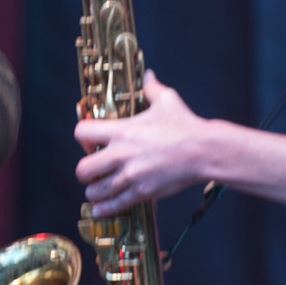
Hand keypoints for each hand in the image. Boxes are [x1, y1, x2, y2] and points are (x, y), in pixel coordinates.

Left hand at [74, 71, 213, 215]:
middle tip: (93, 169)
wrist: (204, 151)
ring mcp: (130, 175)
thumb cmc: (185, 125)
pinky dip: (105, 208)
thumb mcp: (167, 100)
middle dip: (85, 170)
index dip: (83, 139)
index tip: (92, 143)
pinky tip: (100, 208)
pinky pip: (115, 205)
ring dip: (94, 190)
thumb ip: (152, 88)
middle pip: (82, 169)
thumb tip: (148, 76)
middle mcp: (121, 154)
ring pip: (95, 190)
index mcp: (121, 131)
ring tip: (99, 188)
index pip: (82, 133)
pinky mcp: (142, 192)